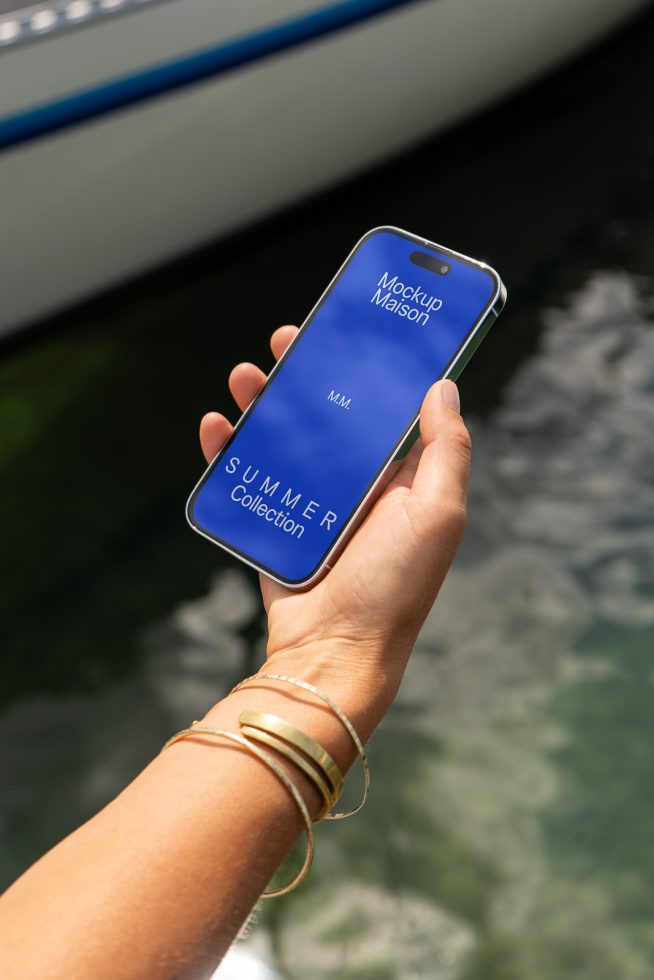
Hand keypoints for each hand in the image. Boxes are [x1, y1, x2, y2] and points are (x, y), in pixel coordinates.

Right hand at [200, 326, 470, 731]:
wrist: (336, 651)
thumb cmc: (396, 585)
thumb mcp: (438, 513)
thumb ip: (448, 449)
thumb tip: (443, 384)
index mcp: (398, 477)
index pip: (381, 407)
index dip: (366, 367)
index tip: (349, 329)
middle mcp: (354, 486)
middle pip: (325, 414)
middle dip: (305, 373)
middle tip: (285, 340)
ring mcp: (310, 504)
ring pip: (281, 438)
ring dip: (262, 401)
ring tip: (245, 376)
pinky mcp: (273, 524)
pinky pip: (247, 478)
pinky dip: (227, 450)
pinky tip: (217, 426)